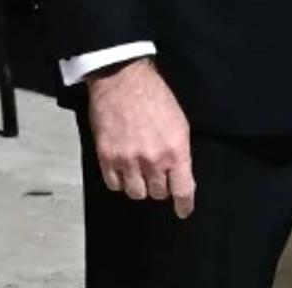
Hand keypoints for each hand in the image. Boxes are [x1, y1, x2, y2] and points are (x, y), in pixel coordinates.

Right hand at [87, 58, 194, 218]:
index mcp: (175, 149)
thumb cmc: (155, 95)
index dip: (184, 204)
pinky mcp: (107, 158)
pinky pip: (115, 185)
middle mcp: (153, 160)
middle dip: (160, 186)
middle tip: (158, 173)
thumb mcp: (179, 121)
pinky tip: (123, 167)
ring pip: (136, 192)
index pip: (182, 190)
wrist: (123, 80)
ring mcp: (128, 161)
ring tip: (139, 169)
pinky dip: (120, 180)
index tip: (183, 210)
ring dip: (139, 185)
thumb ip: (179, 150)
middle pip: (158, 193)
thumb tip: (179, 172)